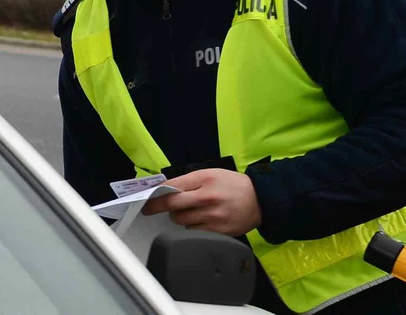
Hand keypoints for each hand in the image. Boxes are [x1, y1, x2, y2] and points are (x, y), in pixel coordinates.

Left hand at [142, 168, 261, 235]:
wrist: (260, 200)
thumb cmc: (234, 184)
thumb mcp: (212, 174)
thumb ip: (189, 181)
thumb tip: (165, 190)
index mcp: (205, 180)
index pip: (172, 188)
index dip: (156, 195)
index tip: (146, 200)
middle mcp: (208, 199)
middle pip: (172, 207)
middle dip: (160, 208)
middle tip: (152, 209)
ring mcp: (212, 217)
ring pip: (181, 221)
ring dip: (180, 217)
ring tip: (190, 211)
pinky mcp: (216, 232)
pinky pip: (193, 231)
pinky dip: (192, 226)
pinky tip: (201, 219)